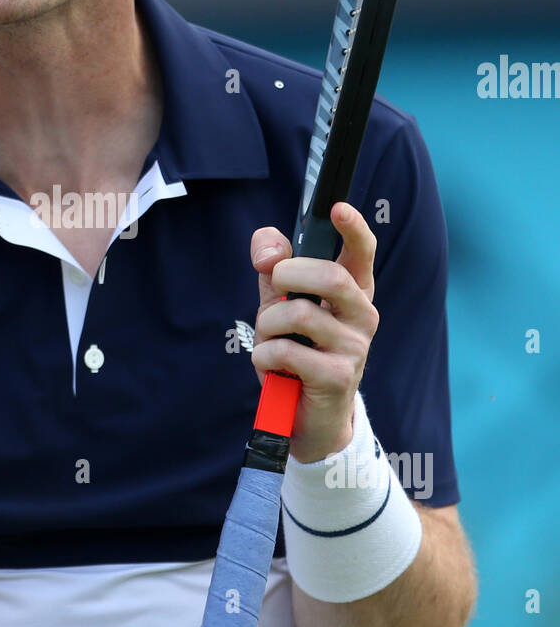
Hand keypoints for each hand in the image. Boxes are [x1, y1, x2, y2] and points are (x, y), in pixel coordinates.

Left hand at [249, 203, 378, 463]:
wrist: (306, 419)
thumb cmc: (296, 354)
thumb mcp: (280, 307)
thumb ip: (273, 269)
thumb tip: (266, 248)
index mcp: (353, 292)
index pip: (362, 252)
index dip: (353, 227)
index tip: (337, 207)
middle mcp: (362, 315)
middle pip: (328, 275)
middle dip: (286, 276)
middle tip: (274, 294)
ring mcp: (355, 347)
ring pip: (298, 314)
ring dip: (267, 327)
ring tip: (269, 343)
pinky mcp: (338, 377)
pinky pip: (286, 351)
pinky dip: (264, 357)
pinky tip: (271, 369)